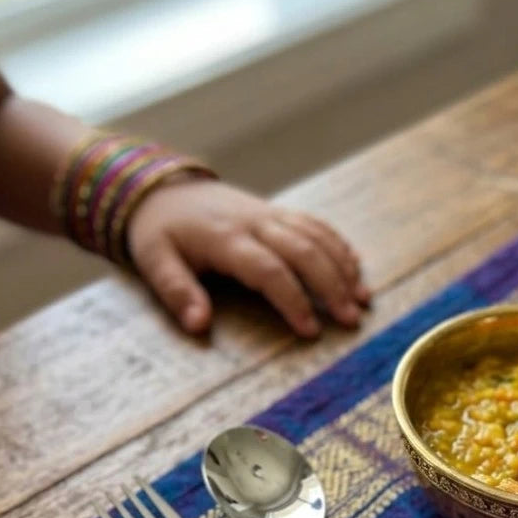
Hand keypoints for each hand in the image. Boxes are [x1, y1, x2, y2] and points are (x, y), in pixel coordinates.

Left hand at [126, 177, 369, 336]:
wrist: (161, 187)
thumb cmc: (160, 232)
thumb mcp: (155, 262)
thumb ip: (177, 293)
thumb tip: (199, 326)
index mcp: (226, 238)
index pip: (269, 270)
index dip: (293, 300)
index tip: (311, 330)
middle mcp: (255, 222)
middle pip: (305, 250)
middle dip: (332, 286)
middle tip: (350, 320)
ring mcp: (270, 214)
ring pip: (317, 236)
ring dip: (343, 268)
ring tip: (362, 301)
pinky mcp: (278, 212)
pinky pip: (316, 225)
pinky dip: (339, 247)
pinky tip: (357, 270)